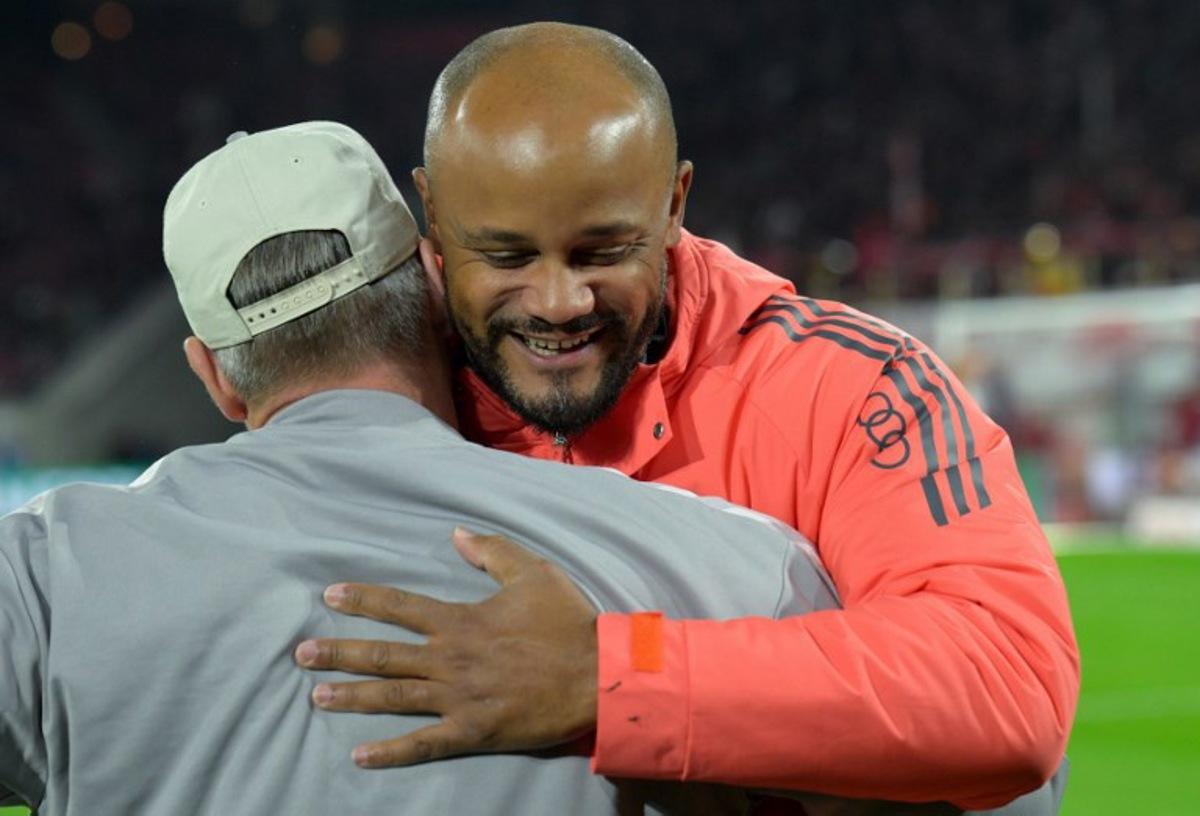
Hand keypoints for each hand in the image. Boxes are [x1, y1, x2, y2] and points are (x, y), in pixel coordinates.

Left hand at [294, 527, 598, 767]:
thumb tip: (456, 534)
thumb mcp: (533, 572)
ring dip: (352, 696)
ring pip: (394, 696)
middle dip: (339, 652)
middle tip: (301, 653)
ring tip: (316, 695)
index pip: (400, 607)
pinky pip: (424, 743)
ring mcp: (458, 698)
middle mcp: (450, 658)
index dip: (363, 600)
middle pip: (384, 654)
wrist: (595, 675)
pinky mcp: (473, 731)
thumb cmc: (566, 623)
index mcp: (461, 620)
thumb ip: (492, 551)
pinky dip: (391, 751)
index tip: (329, 597)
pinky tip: (360, 755)